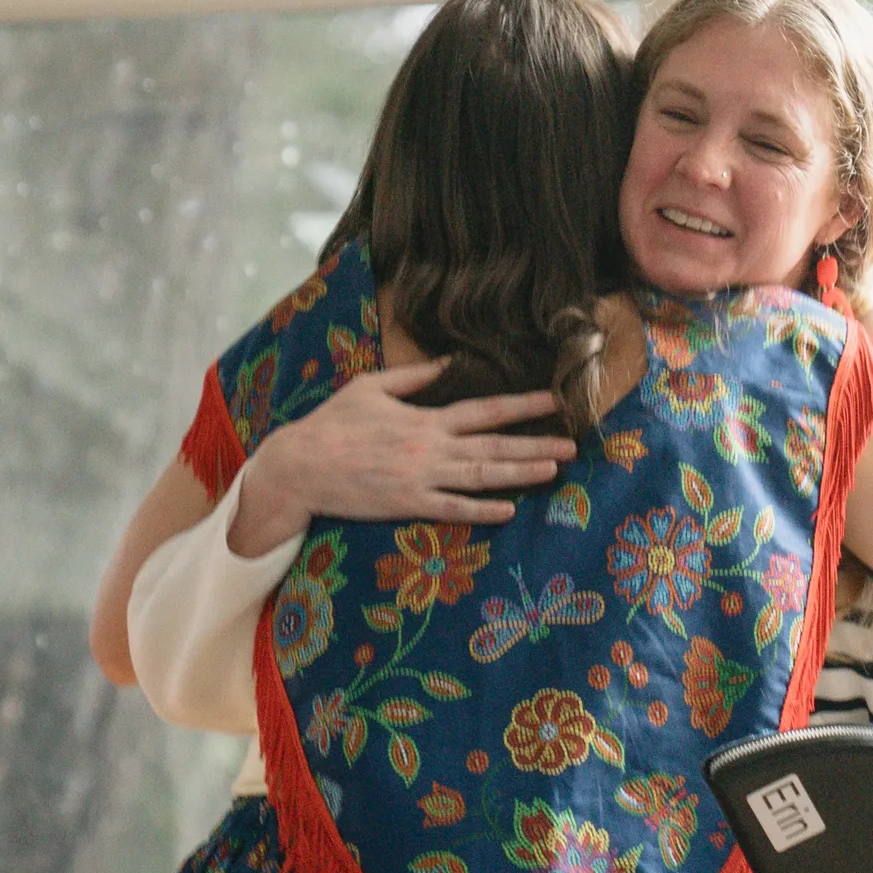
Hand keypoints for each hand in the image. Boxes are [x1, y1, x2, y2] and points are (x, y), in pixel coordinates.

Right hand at [229, 359, 575, 554]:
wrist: (301, 466)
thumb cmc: (333, 424)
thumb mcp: (372, 386)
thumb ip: (414, 376)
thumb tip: (451, 361)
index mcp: (424, 417)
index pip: (484, 410)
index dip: (522, 405)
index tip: (552, 400)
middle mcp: (430, 448)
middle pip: (493, 446)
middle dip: (535, 444)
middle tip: (572, 444)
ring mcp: (420, 479)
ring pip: (481, 478)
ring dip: (519, 474)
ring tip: (553, 470)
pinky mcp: (407, 506)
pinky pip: (451, 509)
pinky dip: (481, 510)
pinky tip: (508, 509)